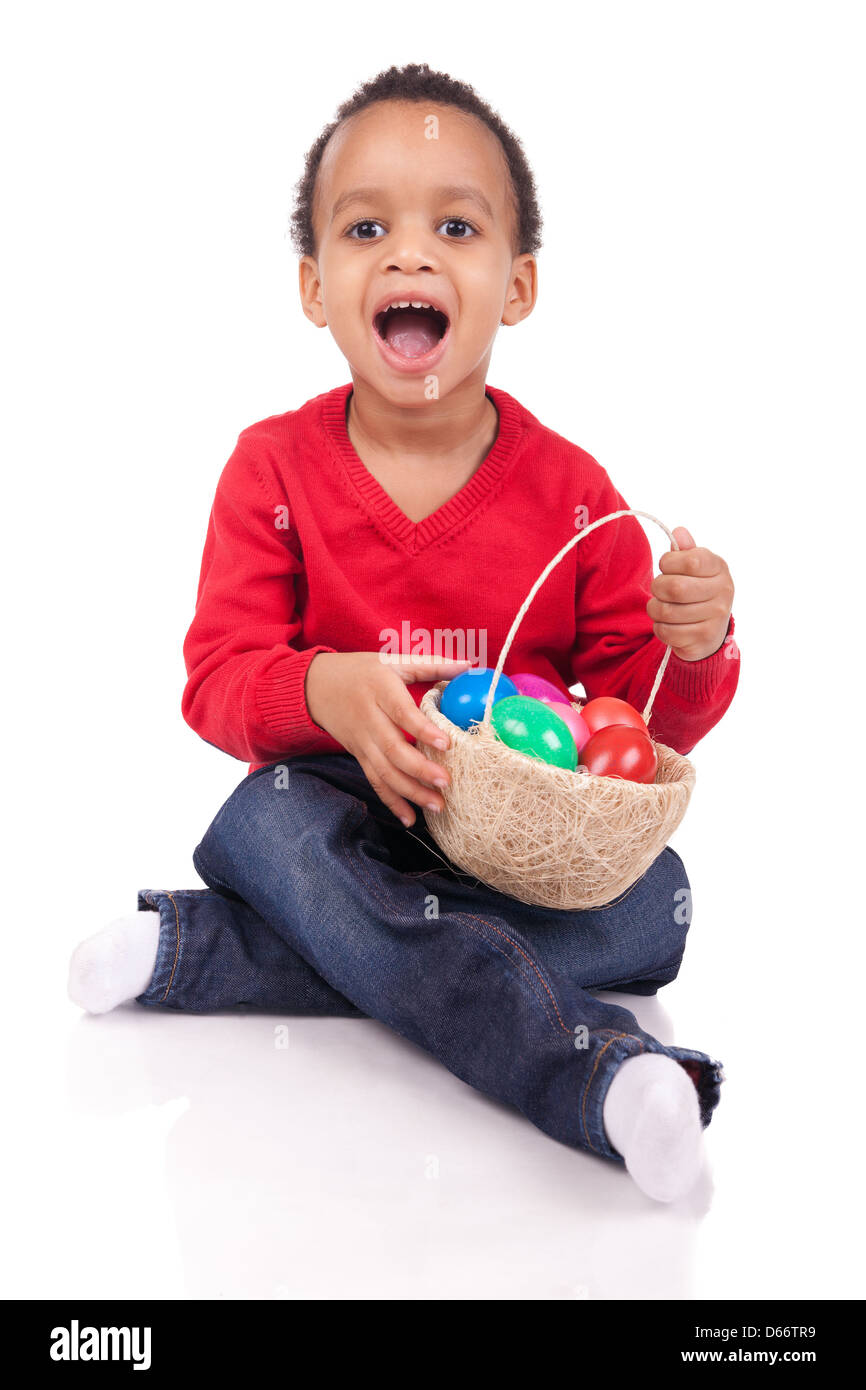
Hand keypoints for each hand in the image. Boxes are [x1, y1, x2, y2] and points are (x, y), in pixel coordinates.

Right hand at [305, 651, 473, 827]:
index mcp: (380, 690)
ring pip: (384, 772)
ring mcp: (362, 741)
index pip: (402, 713)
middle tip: (447, 783)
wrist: (315, 686)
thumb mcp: (393, 661)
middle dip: (420, 769)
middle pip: (393, 749)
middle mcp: (369, 719)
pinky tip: (410, 819)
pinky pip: (375, 781)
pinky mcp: (359, 755)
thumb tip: (468, 666)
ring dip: (411, 792)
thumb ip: (431, 665)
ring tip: (437, 806)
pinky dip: (391, 802)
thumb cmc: (362, 670)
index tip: (446, 743)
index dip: (422, 730)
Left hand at [646, 527, 734, 661]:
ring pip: (666, 611)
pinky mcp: (704, 638)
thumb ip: (685, 551)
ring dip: (655, 609)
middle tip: (660, 590)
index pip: (690, 560)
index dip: (668, 563)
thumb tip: (679, 532)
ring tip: (662, 607)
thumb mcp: (695, 568)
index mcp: (719, 567)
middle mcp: (723, 591)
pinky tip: (668, 624)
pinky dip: (660, 628)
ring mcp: (716, 616)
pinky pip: (667, 631)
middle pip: (675, 588)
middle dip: (658, 588)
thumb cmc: (697, 591)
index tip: (665, 566)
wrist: (711, 631)